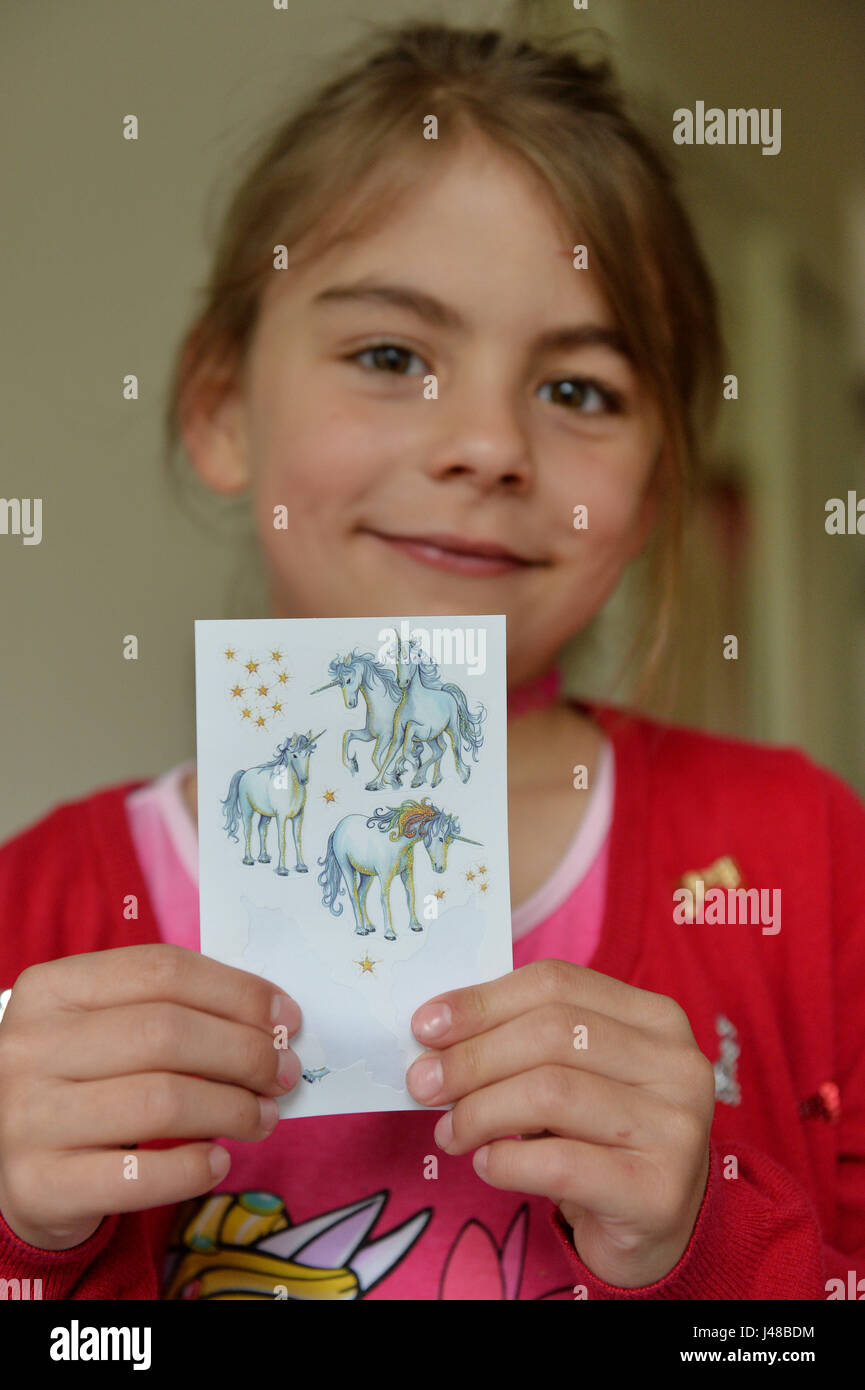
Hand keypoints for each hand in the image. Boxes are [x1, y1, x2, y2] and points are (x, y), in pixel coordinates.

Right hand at [0, 944, 301, 1250]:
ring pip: (160, 1102)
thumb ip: (173, 1011)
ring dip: (232, 1110)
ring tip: (263, 1117)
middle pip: (166, 1033)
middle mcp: (29, 1046)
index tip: (287, 1017)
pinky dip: (194, 1168)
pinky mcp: (38, 1184)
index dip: (237, 992)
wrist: (11, 1163)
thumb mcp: (106, 1027)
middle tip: (284, 1073)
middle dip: (244, 1053)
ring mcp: (27, 1116)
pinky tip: (218, 1161)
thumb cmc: (82, 1080)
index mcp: (51, 988)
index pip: (161, 971)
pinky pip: (139, 1176)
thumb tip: (274, 1023)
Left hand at [406, 958, 714, 1287]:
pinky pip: (558, 1163)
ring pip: (551, 1093)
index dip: (484, 1001)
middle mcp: (677, 1064)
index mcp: (654, 1017)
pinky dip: (505, 1161)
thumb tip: (434, 1034)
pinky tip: (486, 1164)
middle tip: (423, 1084)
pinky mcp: (658, 1192)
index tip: (426, 1025)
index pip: (557, 984)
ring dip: (479, 1112)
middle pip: (552, 1034)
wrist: (655, 1225)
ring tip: (449, 1132)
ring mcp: (676, 1128)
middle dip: (472, 1058)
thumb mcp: (573, 1073)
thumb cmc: (600, 1137)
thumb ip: (522, 1042)